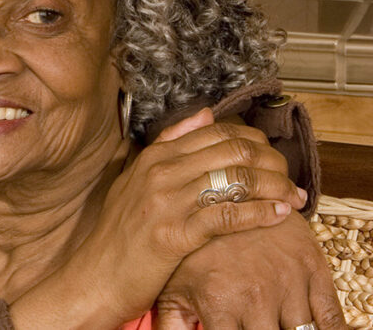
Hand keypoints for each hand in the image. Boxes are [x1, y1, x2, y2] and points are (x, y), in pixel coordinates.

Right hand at [80, 109, 306, 323]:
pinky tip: (278, 215)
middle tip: (291, 179)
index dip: (254, 141)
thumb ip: (169, 144)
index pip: (216, 132)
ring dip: (274, 187)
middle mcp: (160, 173)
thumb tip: (205, 114)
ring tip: (293, 198)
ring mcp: (166, 203)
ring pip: (236, 180)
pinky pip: (228, 216)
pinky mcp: (174, 236)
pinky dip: (260, 213)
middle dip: (272, 162)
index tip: (273, 157)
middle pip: (232, 151)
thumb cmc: (120, 233)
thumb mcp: (136, 179)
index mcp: (153, 157)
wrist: (97, 276)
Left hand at [154, 212, 345, 328]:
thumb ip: (172, 323)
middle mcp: (254, 296)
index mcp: (218, 302)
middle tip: (253, 325)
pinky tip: (310, 327)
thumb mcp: (174, 283)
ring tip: (275, 321)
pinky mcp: (312, 269)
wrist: (229, 191)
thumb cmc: (194, 248)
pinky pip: (331, 316)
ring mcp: (286, 282)